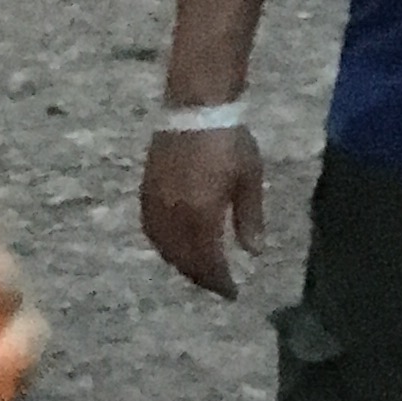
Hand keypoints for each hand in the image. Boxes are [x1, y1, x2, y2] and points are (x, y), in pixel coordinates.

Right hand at [140, 122, 265, 298]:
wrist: (196, 108)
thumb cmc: (229, 142)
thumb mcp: (249, 179)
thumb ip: (249, 219)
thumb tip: (254, 252)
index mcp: (201, 215)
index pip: (208, 261)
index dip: (220, 281)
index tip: (233, 292)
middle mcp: (174, 216)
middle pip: (184, 260)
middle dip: (201, 277)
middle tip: (216, 285)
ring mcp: (156, 205)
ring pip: (164, 248)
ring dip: (181, 264)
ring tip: (197, 270)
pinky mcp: (146, 193)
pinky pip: (152, 231)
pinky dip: (164, 246)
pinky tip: (174, 247)